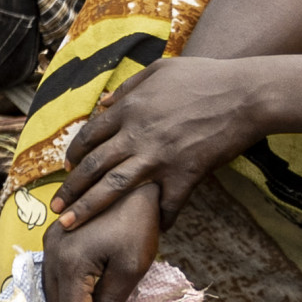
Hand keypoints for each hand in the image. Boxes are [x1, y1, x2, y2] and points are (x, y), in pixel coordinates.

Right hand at [44, 184, 162, 301]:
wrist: (133, 182)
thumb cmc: (137, 224)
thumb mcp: (131, 267)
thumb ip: (112, 300)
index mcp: (68, 262)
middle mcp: (51, 254)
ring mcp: (50, 244)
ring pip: (52, 293)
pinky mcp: (56, 239)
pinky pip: (55, 278)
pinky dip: (70, 298)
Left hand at [56, 54, 270, 230]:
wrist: (245, 95)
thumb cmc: (205, 77)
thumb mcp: (159, 70)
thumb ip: (128, 88)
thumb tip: (103, 103)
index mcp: (129, 109)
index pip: (89, 136)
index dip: (74, 155)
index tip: (66, 170)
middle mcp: (136, 135)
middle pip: (93, 166)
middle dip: (70, 189)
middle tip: (55, 208)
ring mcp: (159, 156)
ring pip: (114, 187)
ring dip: (89, 208)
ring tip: (71, 224)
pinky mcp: (185, 173)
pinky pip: (167, 203)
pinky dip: (159, 219)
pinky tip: (154, 230)